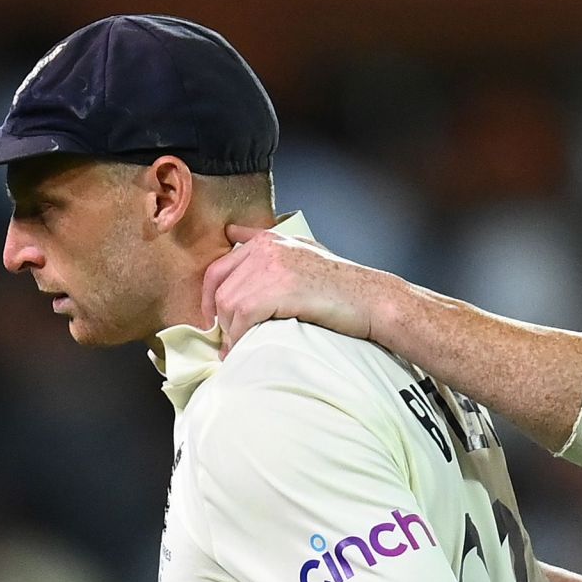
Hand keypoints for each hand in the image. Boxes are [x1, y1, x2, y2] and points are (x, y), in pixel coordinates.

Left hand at [201, 224, 391, 356]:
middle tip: (226, 340)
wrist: (371, 299)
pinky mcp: (279, 290)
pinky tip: (244, 349)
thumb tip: (232, 232)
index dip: (209, 298)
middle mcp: (265, 249)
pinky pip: (243, 318)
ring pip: (228, 305)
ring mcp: (272, 268)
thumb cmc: (341, 284)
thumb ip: (267, 242)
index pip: (219, 268)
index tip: (214, 319)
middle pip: (220, 289)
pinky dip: (239, 338)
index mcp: (267, 240)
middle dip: (219, 319)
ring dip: (230, 332)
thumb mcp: (302, 250)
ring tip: (237, 348)